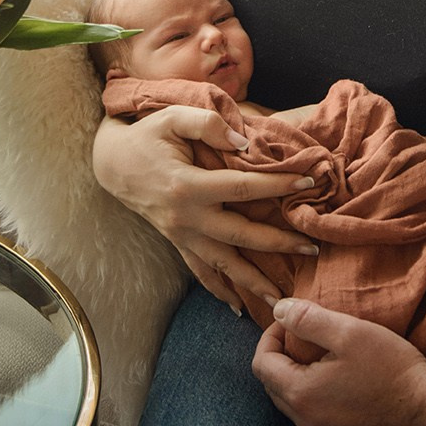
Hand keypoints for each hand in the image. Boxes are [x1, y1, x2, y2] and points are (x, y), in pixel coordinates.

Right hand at [91, 106, 317, 308]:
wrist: (112, 163)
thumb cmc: (148, 136)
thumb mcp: (173, 117)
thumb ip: (208, 124)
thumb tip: (243, 142)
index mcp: (188, 185)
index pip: (243, 188)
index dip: (277, 185)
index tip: (308, 182)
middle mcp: (186, 217)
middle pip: (240, 235)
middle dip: (278, 244)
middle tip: (312, 248)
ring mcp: (180, 235)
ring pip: (223, 264)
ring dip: (253, 281)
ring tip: (284, 295)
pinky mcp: (176, 243)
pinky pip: (200, 272)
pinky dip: (220, 291)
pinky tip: (239, 308)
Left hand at [252, 300, 425, 425]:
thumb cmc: (392, 369)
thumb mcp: (349, 332)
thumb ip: (308, 319)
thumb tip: (278, 309)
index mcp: (300, 394)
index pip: (261, 364)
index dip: (270, 337)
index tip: (291, 321)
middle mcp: (306, 424)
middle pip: (274, 387)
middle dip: (282, 358)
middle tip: (304, 337)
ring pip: (295, 406)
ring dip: (299, 380)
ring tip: (324, 359)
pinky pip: (316, 421)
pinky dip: (318, 400)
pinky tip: (343, 385)